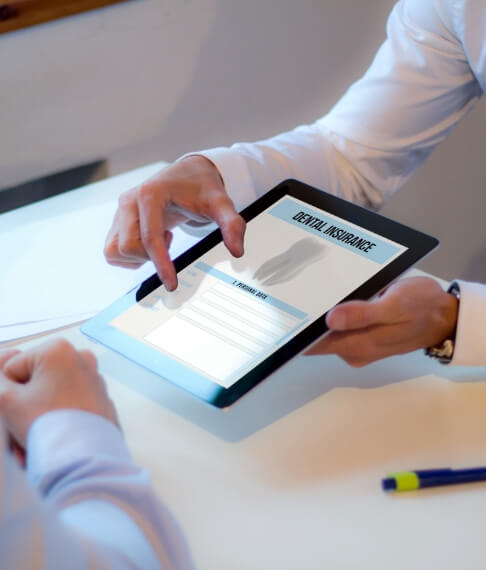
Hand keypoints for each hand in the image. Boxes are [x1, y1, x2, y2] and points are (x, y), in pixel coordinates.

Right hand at [0, 339, 118, 447]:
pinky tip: (52, 440)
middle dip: (23, 410)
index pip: (13, 369)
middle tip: (19, 432)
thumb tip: (2, 370)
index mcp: (58, 349)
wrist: (85, 458)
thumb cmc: (50, 426)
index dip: (8, 395)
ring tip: (34, 442)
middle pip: (34, 384)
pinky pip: (70, 407)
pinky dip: (59, 421)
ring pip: (51, 398)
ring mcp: (94, 379)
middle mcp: (81, 359)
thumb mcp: (6, 401)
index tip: (14, 412)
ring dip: (38, 419)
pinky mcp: (101, 400)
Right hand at [104, 155, 245, 290]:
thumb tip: (237, 251)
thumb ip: (232, 224)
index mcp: (150, 193)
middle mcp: (129, 200)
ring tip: (161, 240)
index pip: (150, 238)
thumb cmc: (202, 188)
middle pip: (128, 247)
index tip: (172, 284)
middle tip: (172, 242)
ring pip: (115, 250)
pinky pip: (112, 250)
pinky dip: (131, 256)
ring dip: (138, 256)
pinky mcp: (117, 220)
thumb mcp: (221, 203)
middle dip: (151, 256)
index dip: (161, 265)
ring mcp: (120, 210)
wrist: (189, 174)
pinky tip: (151, 241)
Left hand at [305, 276, 458, 366]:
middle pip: (319, 339)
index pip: (316, 346)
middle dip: (306, 320)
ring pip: (328, 332)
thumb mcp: (395, 305)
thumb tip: (331, 319)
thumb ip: (363, 314)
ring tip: (307, 290)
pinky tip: (330, 297)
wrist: (445, 316)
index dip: (298, 333)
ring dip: (319, 315)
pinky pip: (340, 328)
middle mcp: (354, 350)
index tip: (283, 316)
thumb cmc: (422, 307)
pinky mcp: (362, 337)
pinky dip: (334, 314)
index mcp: (359, 345)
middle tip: (291, 293)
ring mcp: (358, 345)